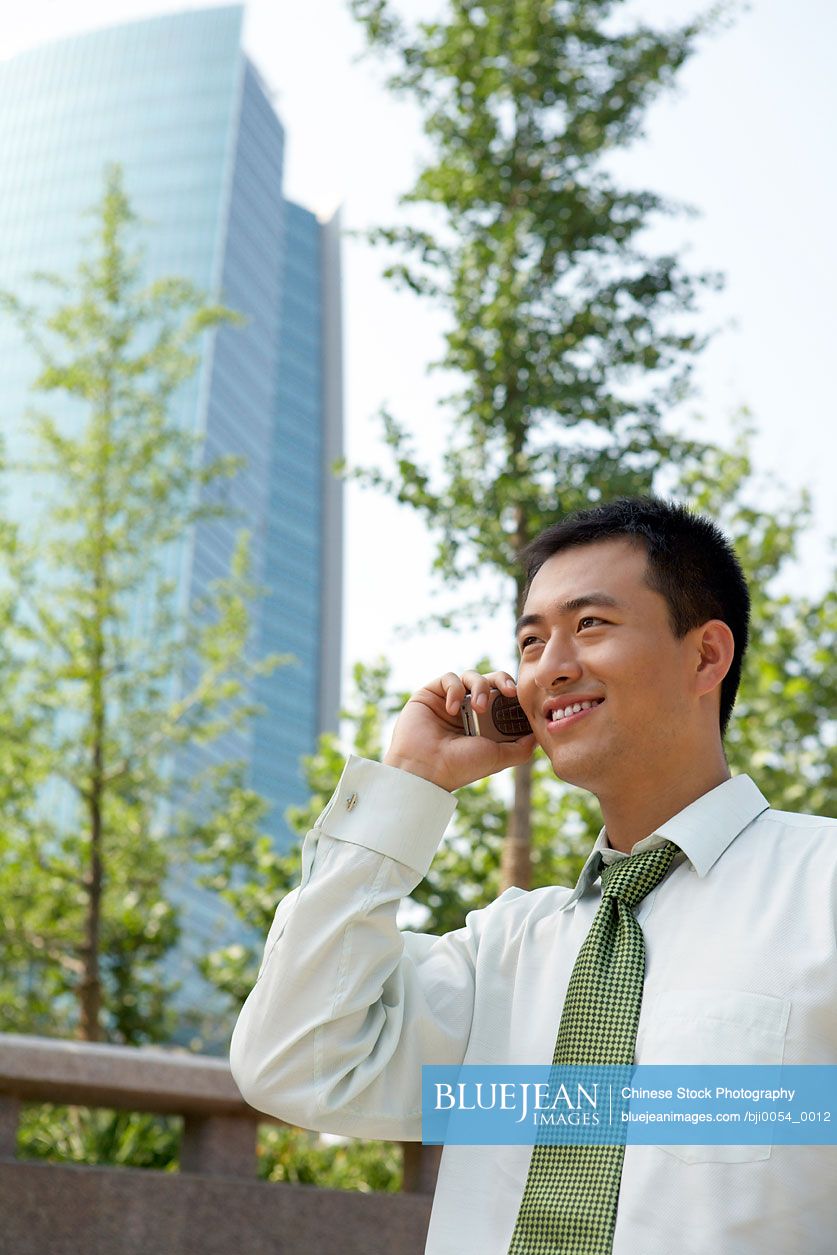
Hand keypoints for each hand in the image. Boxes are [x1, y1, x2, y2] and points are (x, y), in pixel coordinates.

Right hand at [383, 668, 536, 791]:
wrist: (426, 770)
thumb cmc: (461, 766)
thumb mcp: (499, 757)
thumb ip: (522, 746)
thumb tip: (538, 734)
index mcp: (485, 723)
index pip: (504, 698)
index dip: (514, 693)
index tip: (521, 697)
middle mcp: (468, 709)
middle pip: (491, 681)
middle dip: (503, 682)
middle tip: (509, 692)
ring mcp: (450, 700)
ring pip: (472, 676)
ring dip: (480, 687)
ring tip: (478, 708)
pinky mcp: (431, 693)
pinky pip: (449, 678)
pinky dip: (455, 689)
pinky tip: (454, 709)